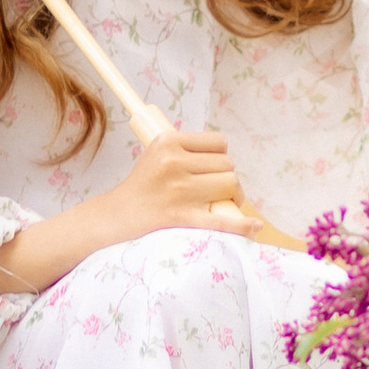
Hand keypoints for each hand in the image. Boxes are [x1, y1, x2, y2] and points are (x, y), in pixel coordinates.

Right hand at [102, 124, 247, 244]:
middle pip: (227, 165)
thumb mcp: (156, 154)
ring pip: (230, 185)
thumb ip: (187, 150)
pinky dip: (242, 225)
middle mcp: (174, 162)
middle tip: (217, 191)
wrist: (115, 217)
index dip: (222, 156)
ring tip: (223, 204)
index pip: (219, 142)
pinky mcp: (181, 217)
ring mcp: (179, 190)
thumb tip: (225, 158)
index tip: (213, 169)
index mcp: (168, 141)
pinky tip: (253, 226)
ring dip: (233, 197)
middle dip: (227, 179)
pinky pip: (222, 220)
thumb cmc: (141, 187)